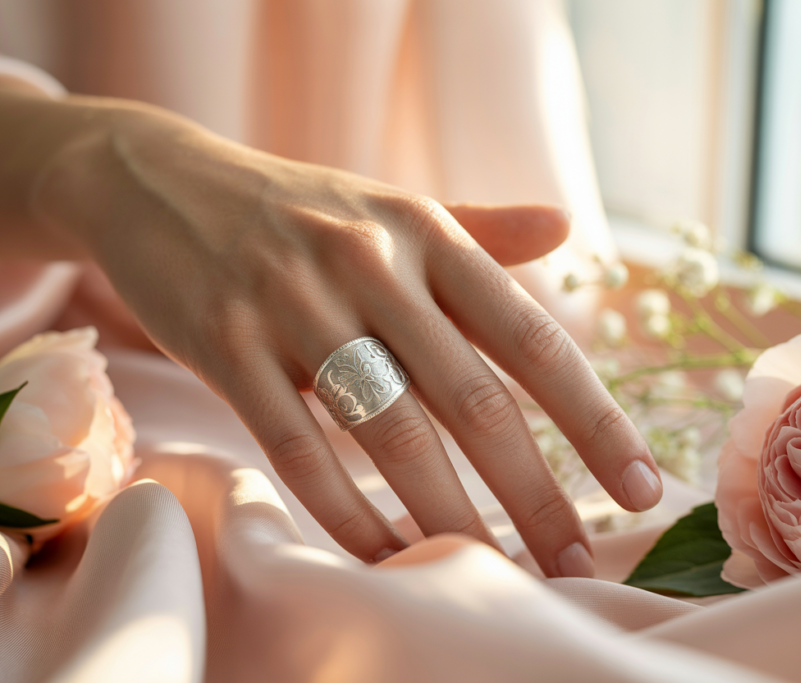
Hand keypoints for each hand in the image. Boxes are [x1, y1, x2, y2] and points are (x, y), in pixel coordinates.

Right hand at [0, 84, 662, 575]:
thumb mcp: (388, 206)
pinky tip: (385, 554)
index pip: (531, 338)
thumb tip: (567, 226)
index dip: (592, 420)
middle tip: (578, 562)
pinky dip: (346, 511)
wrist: (160, 181)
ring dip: (450, 515)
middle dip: (536, 492)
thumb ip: (478, 227)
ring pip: (390, 432)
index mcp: (425, 233)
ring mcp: (293, 304)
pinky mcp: (225, 343)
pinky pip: (297, 448)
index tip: (640, 486)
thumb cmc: (293, 208)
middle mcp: (369, 264)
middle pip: (473, 399)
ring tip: (494, 571)